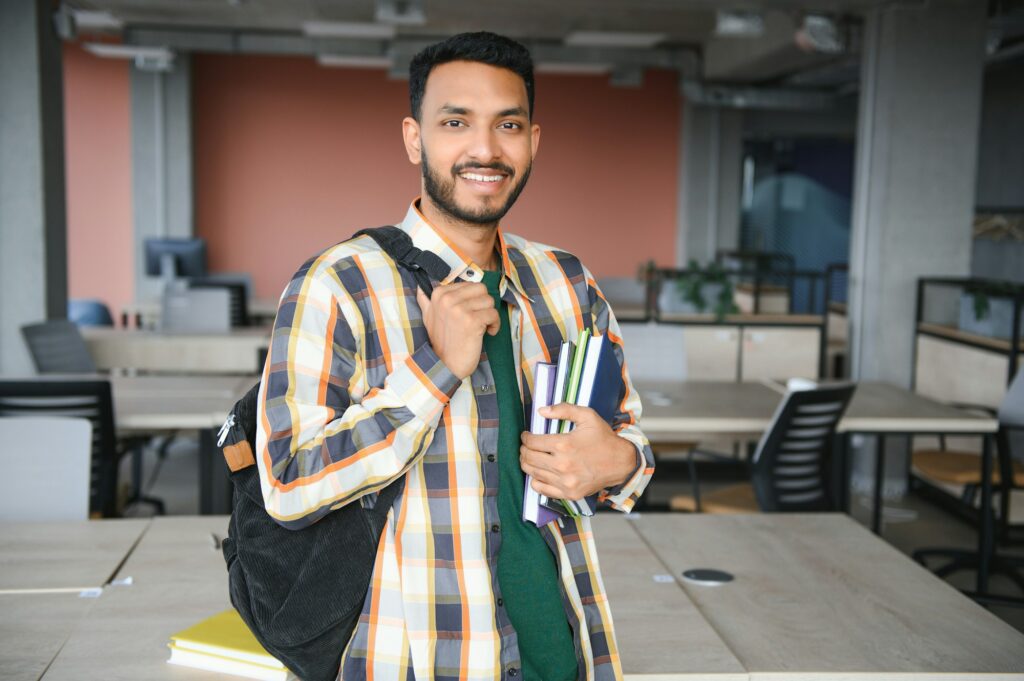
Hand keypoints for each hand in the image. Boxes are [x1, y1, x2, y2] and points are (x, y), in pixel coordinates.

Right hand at [417, 284, 499, 379]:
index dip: (475, 299)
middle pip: (481, 289)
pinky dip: (495, 325)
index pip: (470, 285)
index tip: (471, 313)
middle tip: (479, 318)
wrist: (446, 365)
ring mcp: (459, 310)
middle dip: (484, 304)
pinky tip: (488, 333)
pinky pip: (493, 314)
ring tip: (482, 327)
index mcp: (439, 294)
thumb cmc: (442, 342)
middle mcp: (448, 299)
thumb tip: (420, 288)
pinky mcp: (472, 321)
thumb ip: (426, 301)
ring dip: (490, 315)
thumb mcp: (428, 318)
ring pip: (489, 301)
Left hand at [519, 403, 636, 500]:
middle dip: (523, 450)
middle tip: (526, 446)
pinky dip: (536, 481)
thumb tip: (541, 411)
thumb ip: (564, 409)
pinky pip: (541, 489)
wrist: (621, 462)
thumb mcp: (587, 416)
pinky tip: (540, 472)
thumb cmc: (604, 438)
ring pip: (532, 473)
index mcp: (564, 445)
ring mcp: (565, 482)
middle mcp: (562, 465)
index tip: (526, 436)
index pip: (531, 442)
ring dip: (527, 464)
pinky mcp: (569, 493)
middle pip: (529, 458)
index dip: (525, 437)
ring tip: (530, 457)